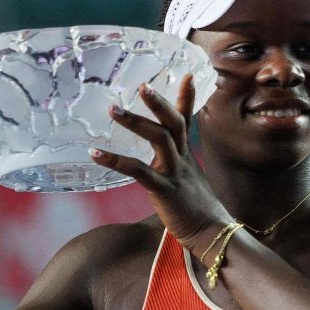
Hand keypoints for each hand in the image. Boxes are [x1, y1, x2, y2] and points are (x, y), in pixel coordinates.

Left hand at [89, 77, 229, 251]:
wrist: (214, 234)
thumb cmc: (198, 212)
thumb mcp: (190, 183)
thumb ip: (176, 169)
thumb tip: (161, 166)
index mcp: (186, 156)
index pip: (187, 120)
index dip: (187, 97)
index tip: (188, 74)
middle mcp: (182, 160)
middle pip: (174, 123)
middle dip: (159, 103)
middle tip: (142, 85)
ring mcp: (175, 173)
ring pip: (159, 140)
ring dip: (136, 122)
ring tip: (113, 109)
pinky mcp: (165, 190)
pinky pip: (138, 171)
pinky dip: (116, 161)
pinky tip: (95, 153)